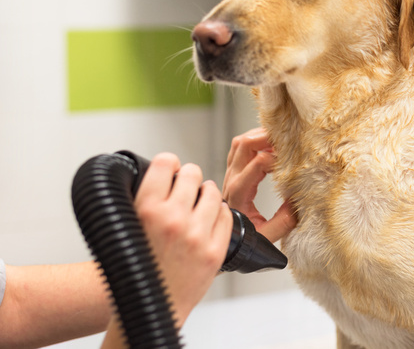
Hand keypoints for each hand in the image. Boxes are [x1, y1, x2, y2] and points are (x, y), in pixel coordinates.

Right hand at [133, 153, 231, 324]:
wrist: (149, 307)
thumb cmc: (137, 268)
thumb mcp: (129, 226)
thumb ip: (146, 200)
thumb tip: (166, 172)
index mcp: (145, 210)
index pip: (166, 163)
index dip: (170, 163)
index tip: (171, 168)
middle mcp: (171, 219)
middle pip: (192, 173)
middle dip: (190, 177)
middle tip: (187, 185)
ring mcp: (195, 235)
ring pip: (212, 192)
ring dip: (207, 193)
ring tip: (200, 200)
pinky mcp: (214, 251)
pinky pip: (226, 215)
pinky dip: (219, 212)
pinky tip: (210, 217)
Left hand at [223, 127, 296, 242]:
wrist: (226, 244)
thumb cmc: (244, 242)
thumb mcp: (267, 237)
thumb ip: (283, 221)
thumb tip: (298, 200)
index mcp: (239, 193)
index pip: (258, 162)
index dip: (278, 158)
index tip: (294, 162)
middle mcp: (231, 180)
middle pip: (244, 144)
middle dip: (266, 137)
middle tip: (288, 138)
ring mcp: (229, 175)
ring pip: (239, 143)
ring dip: (259, 136)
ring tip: (280, 139)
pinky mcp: (231, 174)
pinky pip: (238, 149)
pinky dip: (254, 141)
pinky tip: (269, 146)